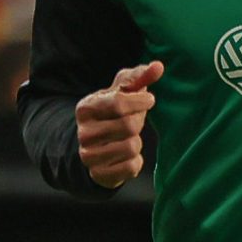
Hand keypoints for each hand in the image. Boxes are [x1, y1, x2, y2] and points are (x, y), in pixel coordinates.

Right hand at [75, 61, 163, 187]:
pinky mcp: (99, 175)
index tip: (149, 100)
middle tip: (134, 122)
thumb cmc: (113, 113)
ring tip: (127, 139)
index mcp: (85, 108)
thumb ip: (139, 77)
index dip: (140, 101)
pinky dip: (135, 161)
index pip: (118, 102)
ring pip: (131, 147)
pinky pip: (131, 167)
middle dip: (138, 122)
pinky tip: (125, 156)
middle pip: (128, 125)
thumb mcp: (121, 92)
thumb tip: (158, 66)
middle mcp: (83, 133)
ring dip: (137, 143)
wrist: (97, 148)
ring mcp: (89, 156)